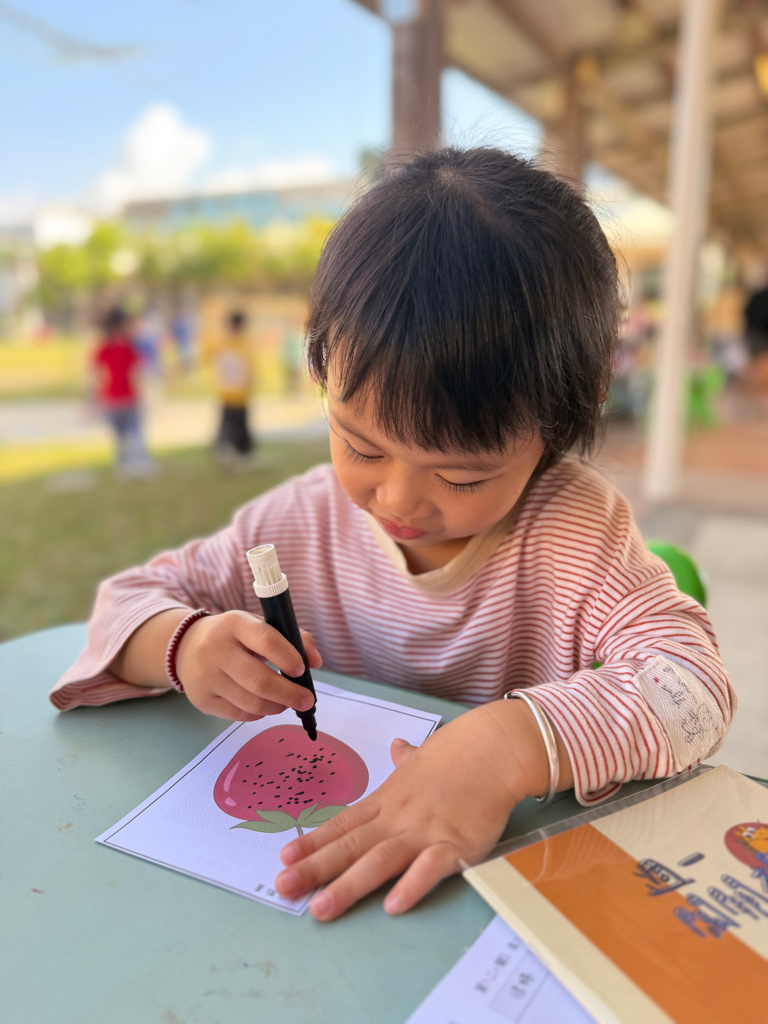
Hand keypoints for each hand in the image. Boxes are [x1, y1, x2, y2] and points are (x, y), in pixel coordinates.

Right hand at [175, 610, 321, 720]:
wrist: (186, 646)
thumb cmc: (234, 636)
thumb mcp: (259, 626)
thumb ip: (293, 637)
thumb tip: (316, 662)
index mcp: (234, 624)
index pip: (266, 640)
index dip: (288, 657)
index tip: (303, 670)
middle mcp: (216, 649)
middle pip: (259, 681)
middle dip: (290, 694)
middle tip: (307, 701)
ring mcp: (206, 677)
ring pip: (251, 703)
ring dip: (277, 706)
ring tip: (287, 702)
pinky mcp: (202, 700)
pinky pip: (239, 715)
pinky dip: (259, 713)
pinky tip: (264, 704)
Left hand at [274, 700, 549, 919]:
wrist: (495, 748)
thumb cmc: (460, 752)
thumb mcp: (424, 755)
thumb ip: (406, 759)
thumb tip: (397, 746)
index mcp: (388, 800)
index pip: (344, 824)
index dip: (313, 843)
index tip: (284, 859)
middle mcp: (398, 818)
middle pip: (350, 846)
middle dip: (314, 869)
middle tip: (282, 888)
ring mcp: (424, 831)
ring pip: (379, 861)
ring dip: (348, 885)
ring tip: (320, 909)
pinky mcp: (455, 844)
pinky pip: (430, 869)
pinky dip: (411, 886)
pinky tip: (393, 907)